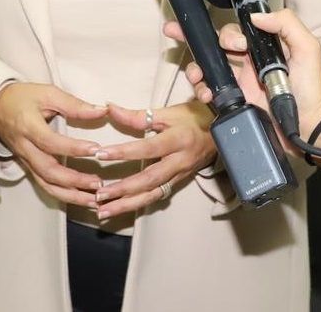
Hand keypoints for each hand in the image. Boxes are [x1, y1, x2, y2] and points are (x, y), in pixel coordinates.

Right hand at [0, 82, 109, 208]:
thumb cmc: (23, 97)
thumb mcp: (48, 93)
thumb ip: (74, 105)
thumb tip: (102, 111)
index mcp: (29, 127)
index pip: (51, 142)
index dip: (73, 148)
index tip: (96, 150)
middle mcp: (26, 148)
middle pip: (48, 171)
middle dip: (74, 180)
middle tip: (98, 183)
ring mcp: (26, 160)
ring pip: (46, 184)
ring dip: (70, 195)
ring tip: (93, 200)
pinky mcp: (28, 167)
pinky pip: (44, 185)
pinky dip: (63, 195)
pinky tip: (80, 198)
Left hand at [90, 100, 215, 219]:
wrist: (220, 133)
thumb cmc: (193, 118)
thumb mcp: (168, 113)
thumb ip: (138, 115)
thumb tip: (109, 109)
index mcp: (178, 140)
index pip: (148, 148)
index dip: (124, 152)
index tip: (101, 154)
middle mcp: (179, 162)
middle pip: (150, 180)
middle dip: (124, 189)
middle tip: (100, 194)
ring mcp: (179, 176)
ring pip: (152, 195)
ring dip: (127, 204)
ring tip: (104, 211)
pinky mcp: (177, 183)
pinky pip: (156, 197)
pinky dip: (137, 204)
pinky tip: (119, 209)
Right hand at [172, 13, 320, 176]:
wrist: (310, 125)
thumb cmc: (312, 85)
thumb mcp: (307, 48)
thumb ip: (286, 24)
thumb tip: (254, 17)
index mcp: (261, 47)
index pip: (234, 32)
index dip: (224, 31)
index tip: (236, 43)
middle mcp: (247, 63)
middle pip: (214, 46)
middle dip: (194, 38)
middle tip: (173, 30)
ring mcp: (239, 83)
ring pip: (207, 68)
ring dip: (195, 67)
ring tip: (196, 74)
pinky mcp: (234, 102)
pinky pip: (210, 92)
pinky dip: (202, 90)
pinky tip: (205, 93)